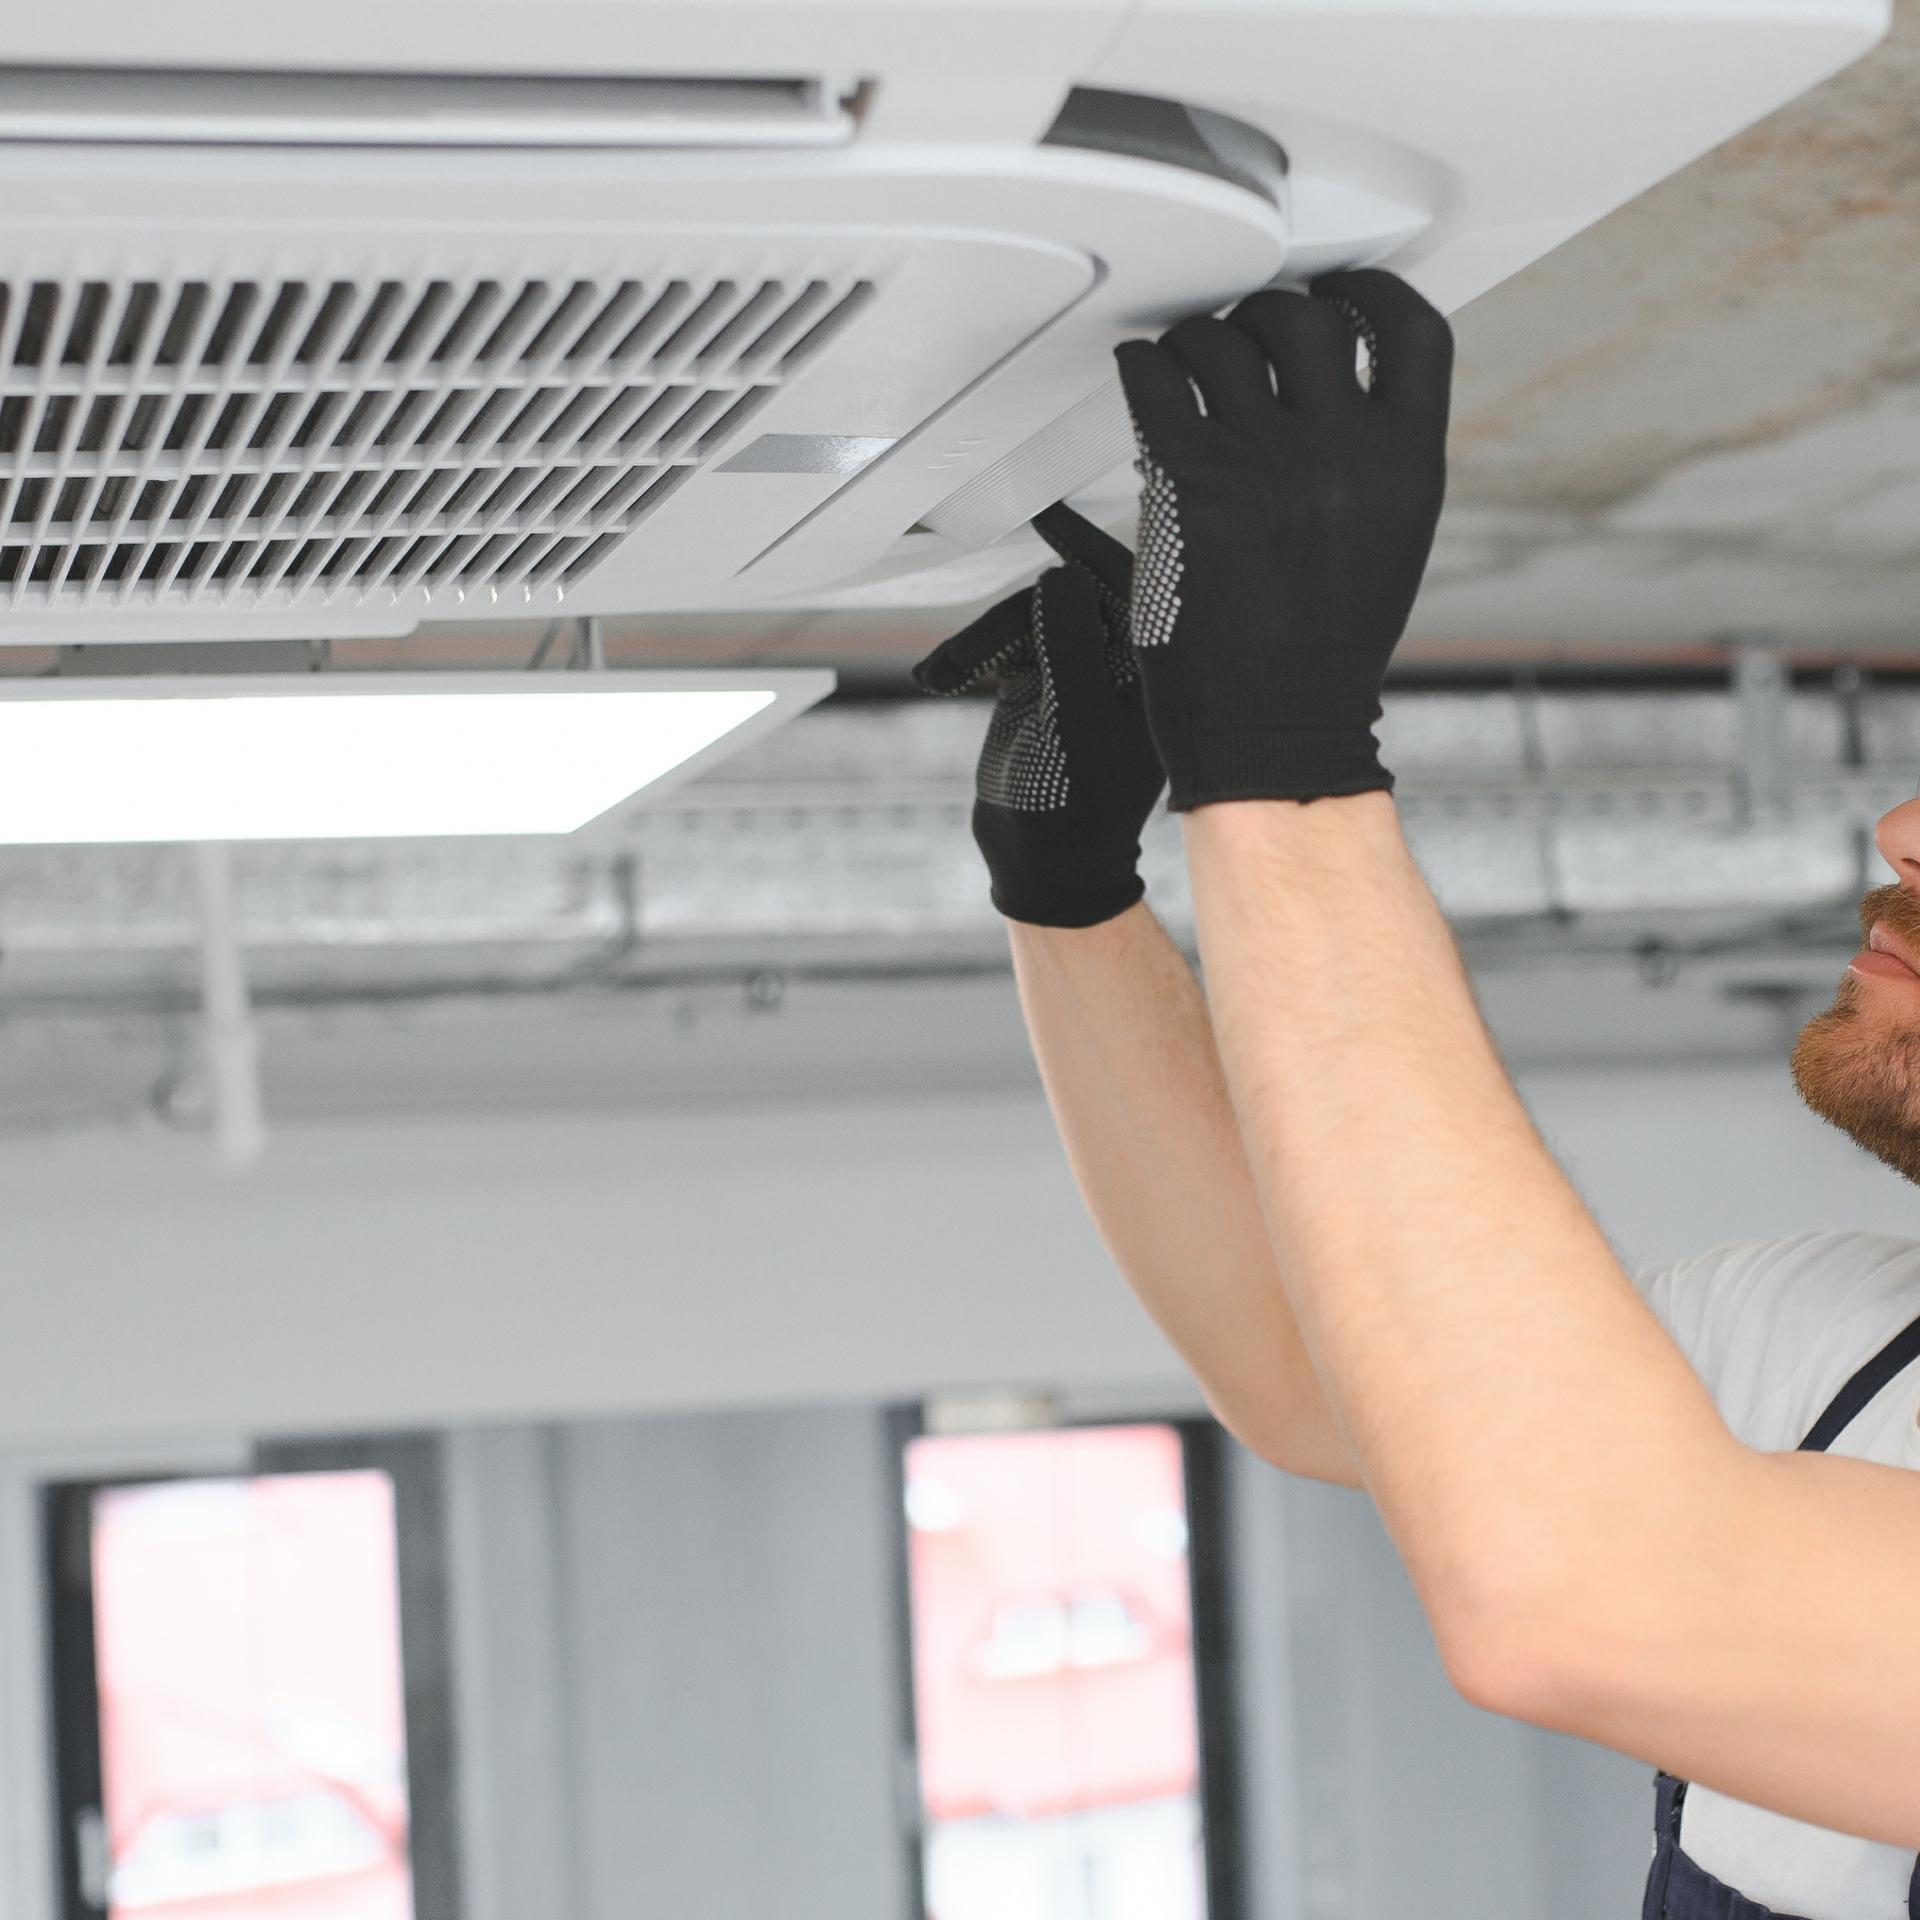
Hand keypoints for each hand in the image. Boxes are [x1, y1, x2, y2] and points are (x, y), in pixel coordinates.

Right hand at [912, 505, 1165, 927]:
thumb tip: (1059, 577)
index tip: (1050, 517)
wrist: (1045, 868)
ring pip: (1023, 619)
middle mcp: (1118, 663)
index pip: (1126, 586)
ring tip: (942, 674)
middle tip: (966, 660)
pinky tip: (937, 676)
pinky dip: (967, 657)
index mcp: (1150, 670)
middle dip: (1006, 621)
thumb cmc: (1078, 811)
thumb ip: (1069, 644)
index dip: (1089, 546)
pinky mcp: (1039, 684)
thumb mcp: (1076, 722)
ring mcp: (1077, 671)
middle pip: (1061, 599)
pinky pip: (1001, 645)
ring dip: (977, 642)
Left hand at [1113, 269, 1452, 810]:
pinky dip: (1144, 367)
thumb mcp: (1389, 540)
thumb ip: (1375, 458)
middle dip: (1266, 315)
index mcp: (1408, 462)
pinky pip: (1157, 381)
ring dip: (1198, 342)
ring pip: (1222, 340)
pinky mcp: (1190, 479)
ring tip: (1185, 368)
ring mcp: (1264, 459)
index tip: (1337, 289)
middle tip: (1243, 336)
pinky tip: (1144, 376)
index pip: (1410, 328)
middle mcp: (1343, 448)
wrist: (1272, 723)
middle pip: (1304, 315)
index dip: (1367, 292)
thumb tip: (1340, 394)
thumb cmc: (1322, 651)